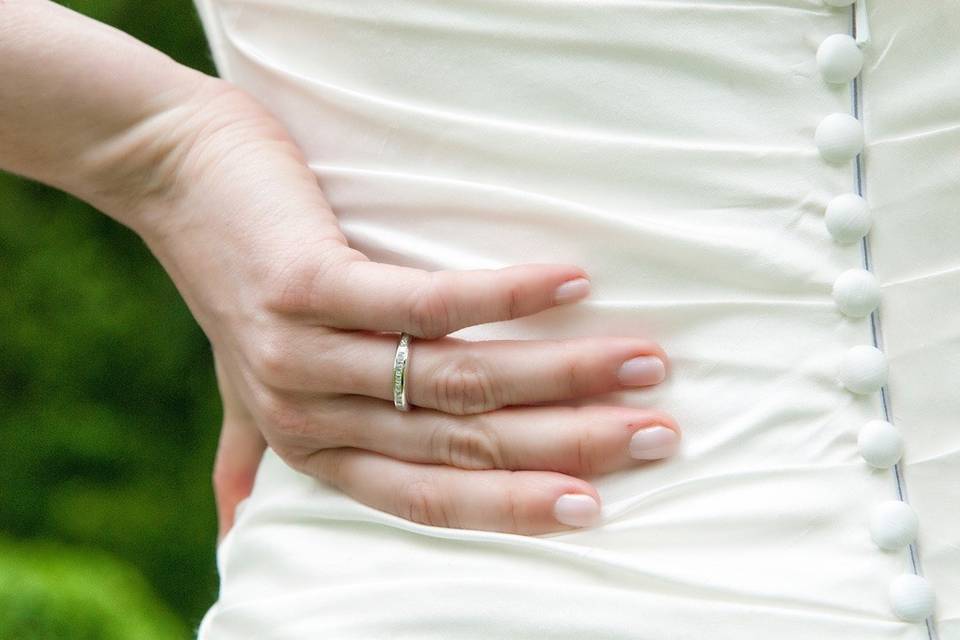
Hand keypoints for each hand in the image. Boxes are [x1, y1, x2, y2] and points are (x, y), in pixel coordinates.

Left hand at [130, 81, 681, 537]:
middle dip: (570, 442)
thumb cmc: (234, 281)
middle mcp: (311, 414)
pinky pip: (426, 301)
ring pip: (457, 377)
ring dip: (562, 371)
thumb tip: (233, 532)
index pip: (432, 498)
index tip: (599, 502)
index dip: (518, 505)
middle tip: (658, 433)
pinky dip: (507, 295)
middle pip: (463, 441)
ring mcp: (306, 352)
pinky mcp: (309, 284)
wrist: (177, 181)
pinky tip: (572, 283)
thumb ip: (252, 453)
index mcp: (313, 448)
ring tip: (642, 359)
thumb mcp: (244, 384)